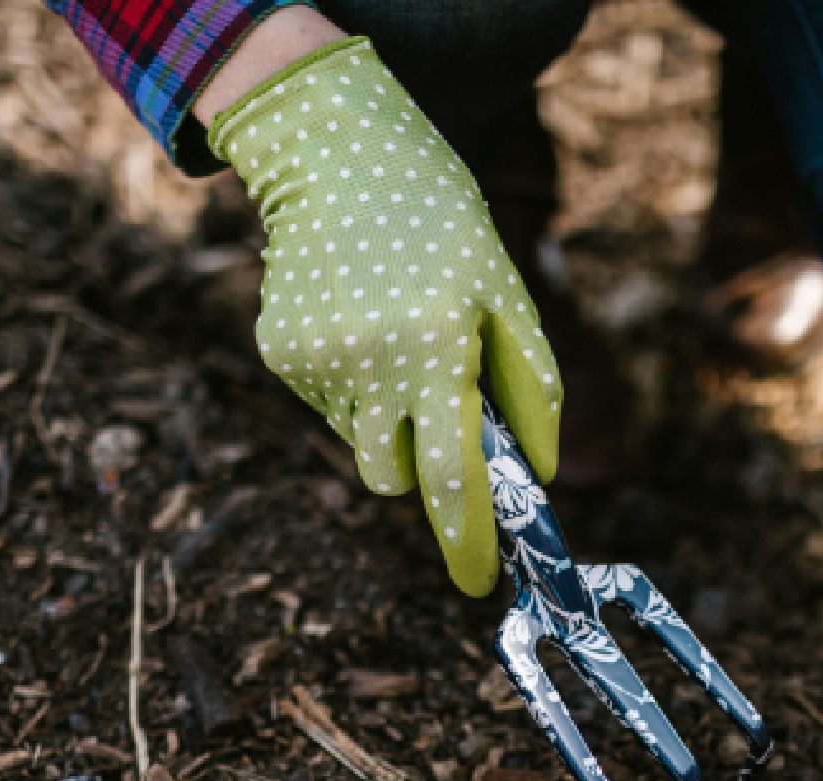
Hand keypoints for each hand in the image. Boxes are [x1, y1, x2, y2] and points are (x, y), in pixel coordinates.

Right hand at [207, 37, 561, 594]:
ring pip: (361, 442)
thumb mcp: (504, 290)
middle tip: (439, 405)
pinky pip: (330, 405)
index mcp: (433, 347)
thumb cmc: (441, 222)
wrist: (336, 156)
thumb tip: (541, 473)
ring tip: (399, 335)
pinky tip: (359, 320)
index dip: (466, 537)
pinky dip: (354, 383)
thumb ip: (530, 386)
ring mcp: (315, 362)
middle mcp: (367, 363)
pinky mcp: (280, 354)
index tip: (480, 583)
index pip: (450, 474)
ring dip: (389, 415)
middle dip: (424, 465)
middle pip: (396, 477)